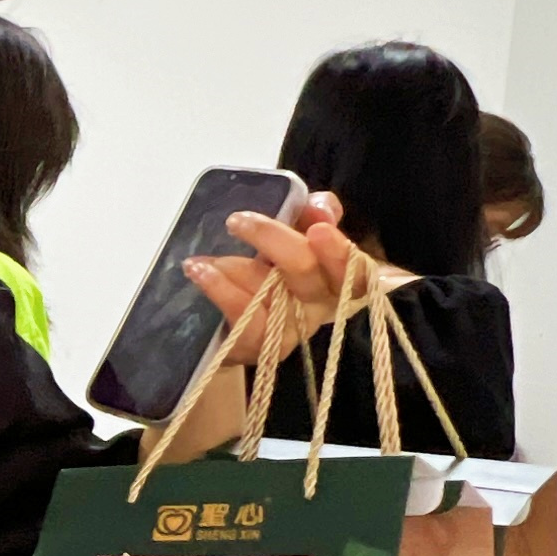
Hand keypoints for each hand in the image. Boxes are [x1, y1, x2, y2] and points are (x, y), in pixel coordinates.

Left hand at [185, 196, 362, 334]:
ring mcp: (293, 330)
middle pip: (306, 271)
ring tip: (203, 258)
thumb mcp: (296, 229)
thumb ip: (314, 211)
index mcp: (336, 275)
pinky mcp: (262, 347)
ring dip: (233, 267)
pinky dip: (220, 290)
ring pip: (269, 294)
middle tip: (236, 220)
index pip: (356, 269)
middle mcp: (321, 305)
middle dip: (271, 240)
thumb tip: (320, 208)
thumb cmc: (274, 266)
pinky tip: (199, 272)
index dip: (340, 253)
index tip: (317, 229)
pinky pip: (245, 320)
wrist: (235, 319)